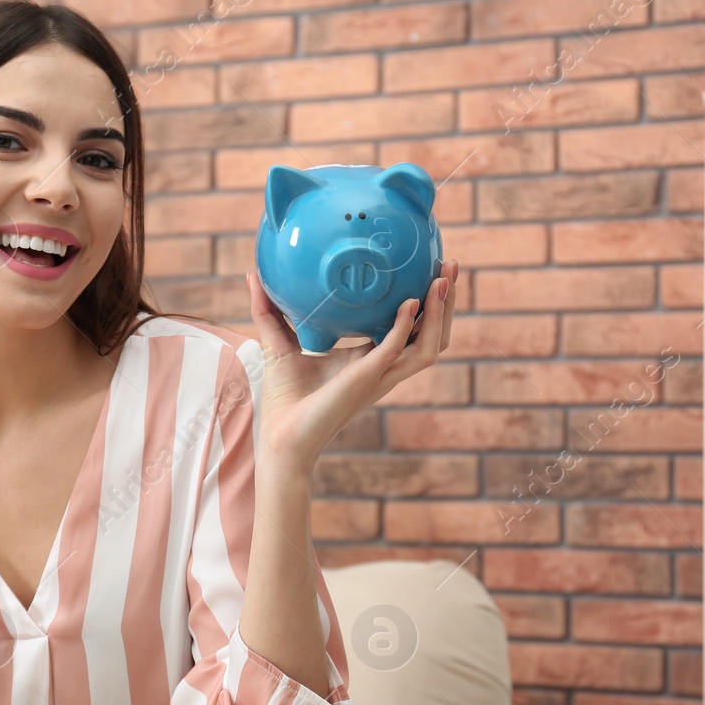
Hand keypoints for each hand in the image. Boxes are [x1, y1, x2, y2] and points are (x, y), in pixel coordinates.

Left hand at [246, 259, 458, 468]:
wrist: (280, 437)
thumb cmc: (285, 398)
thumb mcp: (279, 343)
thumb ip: (270, 309)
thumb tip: (254, 275)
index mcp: (371, 359)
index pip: (412, 328)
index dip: (426, 302)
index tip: (430, 270)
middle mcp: (383, 368)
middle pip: (433, 336)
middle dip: (447, 303)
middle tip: (450, 267)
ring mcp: (379, 376)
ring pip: (429, 346)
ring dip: (440, 314)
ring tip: (442, 280)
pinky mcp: (365, 380)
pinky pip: (395, 351)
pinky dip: (405, 327)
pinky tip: (409, 303)